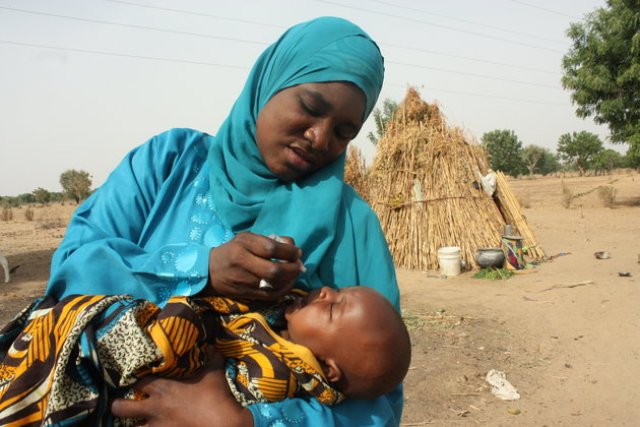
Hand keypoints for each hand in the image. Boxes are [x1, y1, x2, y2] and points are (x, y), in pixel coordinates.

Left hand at [111, 348, 252, 426]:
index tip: (133, 379)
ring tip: (132, 422)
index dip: (133, 380)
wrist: (224, 423)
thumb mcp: (214, 372)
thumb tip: (212, 345)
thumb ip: (211, 357)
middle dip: (118, 405)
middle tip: (121, 404)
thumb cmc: (217, 396)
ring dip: (130, 425)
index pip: (136, 381)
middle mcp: (154, 408)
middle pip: (121, 408)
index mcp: (163, 388)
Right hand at [206, 232, 303, 300]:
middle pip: (274, 269)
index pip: (271, 248)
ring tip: (295, 273)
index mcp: (243, 245)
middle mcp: (243, 263)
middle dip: (292, 268)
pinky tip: (288, 283)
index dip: (289, 251)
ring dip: (291, 279)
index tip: (297, 252)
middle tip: (300, 265)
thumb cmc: (233, 250)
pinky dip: (284, 289)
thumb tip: (294, 248)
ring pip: (274, 284)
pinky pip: (271, 295)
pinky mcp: (248, 294)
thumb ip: (270, 240)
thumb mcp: (248, 238)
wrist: (210, 271)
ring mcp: (245, 281)